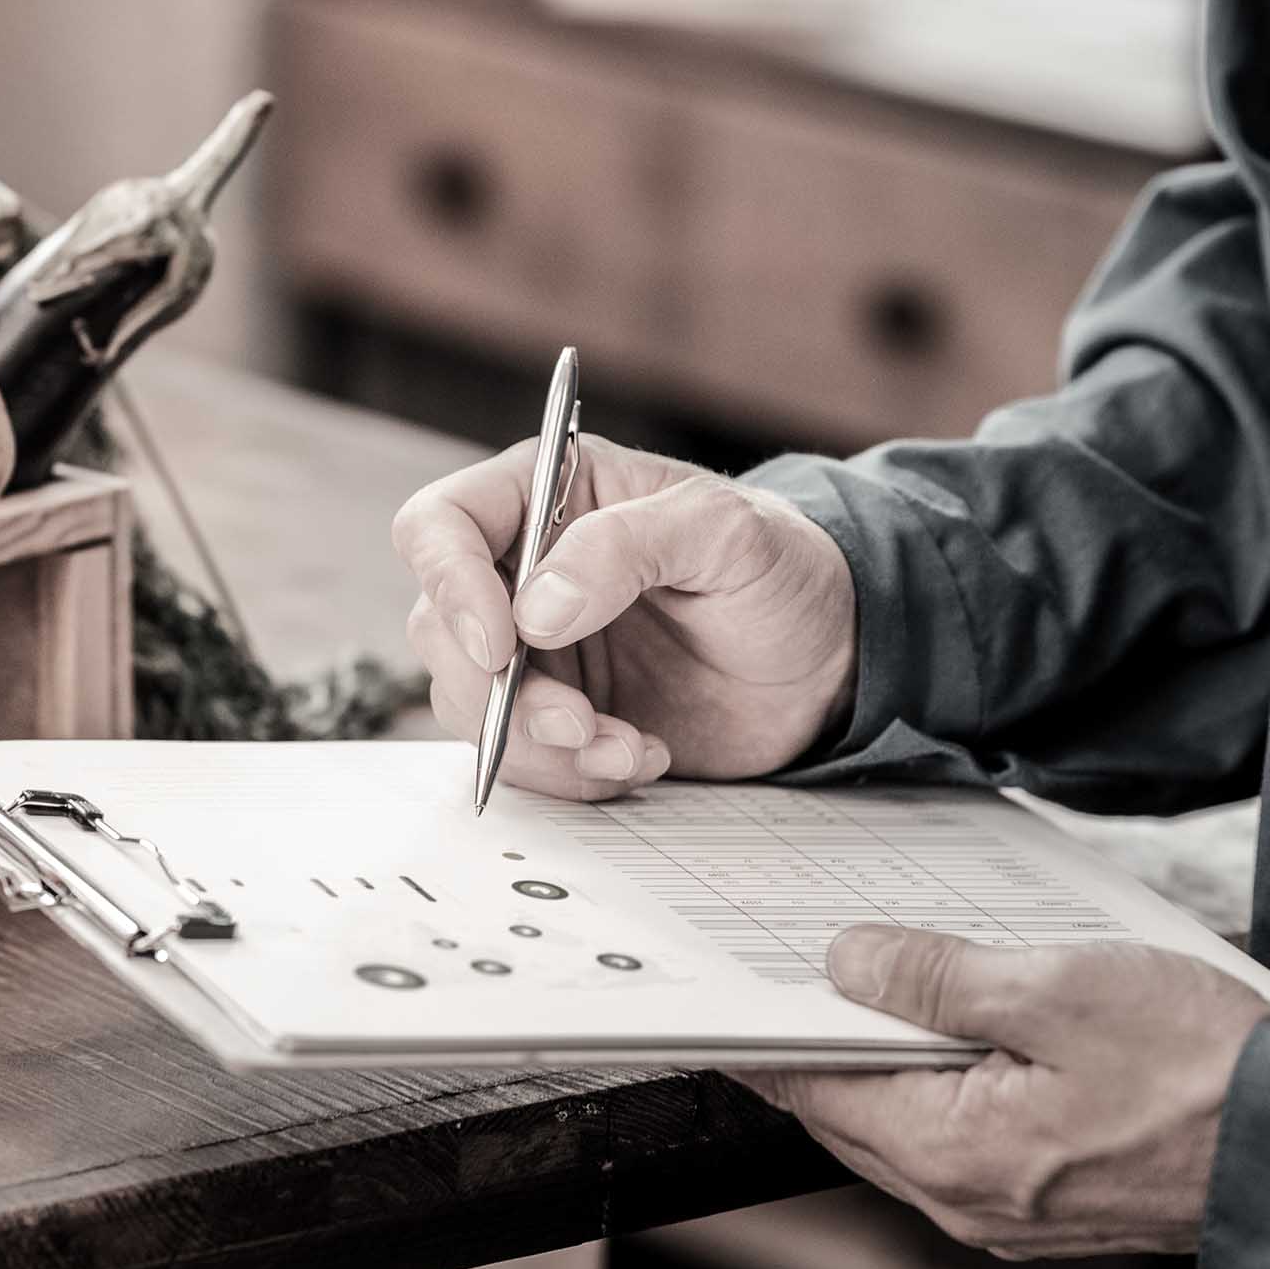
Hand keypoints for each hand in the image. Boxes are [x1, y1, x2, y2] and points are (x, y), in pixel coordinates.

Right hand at [392, 434, 854, 798]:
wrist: (829, 662)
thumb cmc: (781, 569)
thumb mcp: (724, 533)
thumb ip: (627, 548)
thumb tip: (537, 608)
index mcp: (546, 494)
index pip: (440, 525)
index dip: (450, 583)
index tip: (500, 644)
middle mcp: (521, 570)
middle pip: (441, 629)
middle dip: (500, 692)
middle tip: (577, 720)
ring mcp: (535, 650)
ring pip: (469, 706)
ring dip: (540, 744)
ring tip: (626, 746)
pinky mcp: (557, 716)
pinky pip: (521, 758)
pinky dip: (573, 774)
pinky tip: (640, 756)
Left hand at [737, 927, 1269, 1258]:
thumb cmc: (1200, 1070)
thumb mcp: (1052, 990)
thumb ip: (935, 979)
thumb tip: (848, 962)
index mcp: (950, 1151)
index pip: (814, 1088)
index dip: (770, 1029)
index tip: (735, 985)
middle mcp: (964, 1199)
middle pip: (849, 1112)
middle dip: (821, 1040)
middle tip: (794, 967)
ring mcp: (1007, 1209)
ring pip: (902, 1125)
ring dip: (883, 1058)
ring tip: (878, 981)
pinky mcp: (1050, 1200)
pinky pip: (958, 1138)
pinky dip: (938, 1083)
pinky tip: (957, 1028)